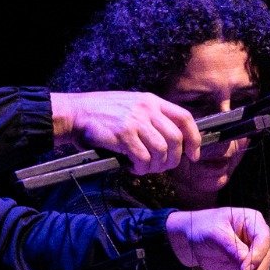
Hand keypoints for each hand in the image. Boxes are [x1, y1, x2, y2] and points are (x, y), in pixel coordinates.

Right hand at [49, 90, 200, 174]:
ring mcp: (135, 121)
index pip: (185, 118)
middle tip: (161, 167)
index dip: (194, 139)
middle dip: (173, 160)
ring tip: (142, 167)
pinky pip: (143, 158)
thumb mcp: (132, 105)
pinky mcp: (123, 135)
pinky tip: (131, 167)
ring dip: (155, 166)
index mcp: (152, 101)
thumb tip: (172, 144)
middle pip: (176, 139)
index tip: (193, 156)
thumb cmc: (102, 114)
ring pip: (161, 151)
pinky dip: (140, 168)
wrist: (75, 113)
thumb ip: (151, 119)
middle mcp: (147, 109)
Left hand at [167, 207, 269, 269]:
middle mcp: (257, 237)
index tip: (244, 269)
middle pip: (266, 257)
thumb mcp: (215, 233)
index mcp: (252, 221)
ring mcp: (253, 253)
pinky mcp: (247, 267)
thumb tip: (246, 262)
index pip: (263, 238)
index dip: (257, 254)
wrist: (190, 240)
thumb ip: (231, 246)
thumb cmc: (203, 228)